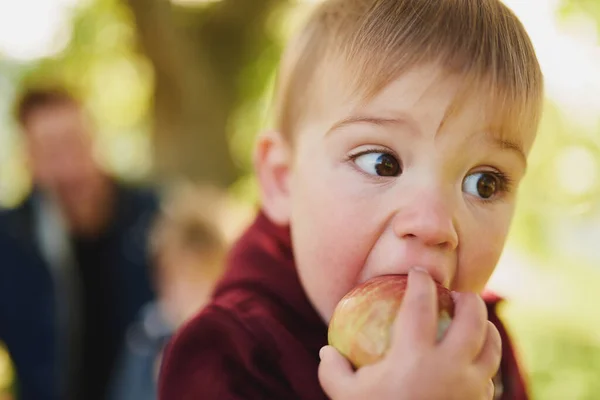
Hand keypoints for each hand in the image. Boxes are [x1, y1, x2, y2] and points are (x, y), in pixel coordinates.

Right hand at [318, 268, 501, 399]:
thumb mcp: (346, 398)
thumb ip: (333, 371)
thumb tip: (326, 350)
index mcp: (415, 357)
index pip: (420, 304)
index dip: (419, 281)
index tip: (417, 273)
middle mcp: (451, 366)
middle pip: (473, 317)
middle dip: (468, 297)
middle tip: (457, 293)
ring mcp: (472, 386)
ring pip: (492, 343)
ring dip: (485, 324)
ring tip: (474, 319)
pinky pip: (491, 373)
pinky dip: (485, 359)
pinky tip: (473, 360)